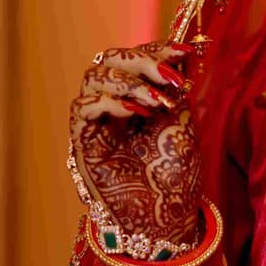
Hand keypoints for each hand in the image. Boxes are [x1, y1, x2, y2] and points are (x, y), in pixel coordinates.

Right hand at [69, 41, 205, 248]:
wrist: (164, 217)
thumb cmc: (173, 176)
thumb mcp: (181, 123)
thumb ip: (175, 90)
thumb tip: (182, 54)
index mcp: (136, 97)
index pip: (134, 58)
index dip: (155, 49)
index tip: (183, 51)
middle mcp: (112, 104)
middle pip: (109, 60)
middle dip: (141, 60)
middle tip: (169, 75)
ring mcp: (96, 122)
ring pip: (94, 77)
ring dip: (130, 82)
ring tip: (157, 102)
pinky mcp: (82, 141)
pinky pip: (83, 107)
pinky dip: (110, 102)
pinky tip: (136, 112)